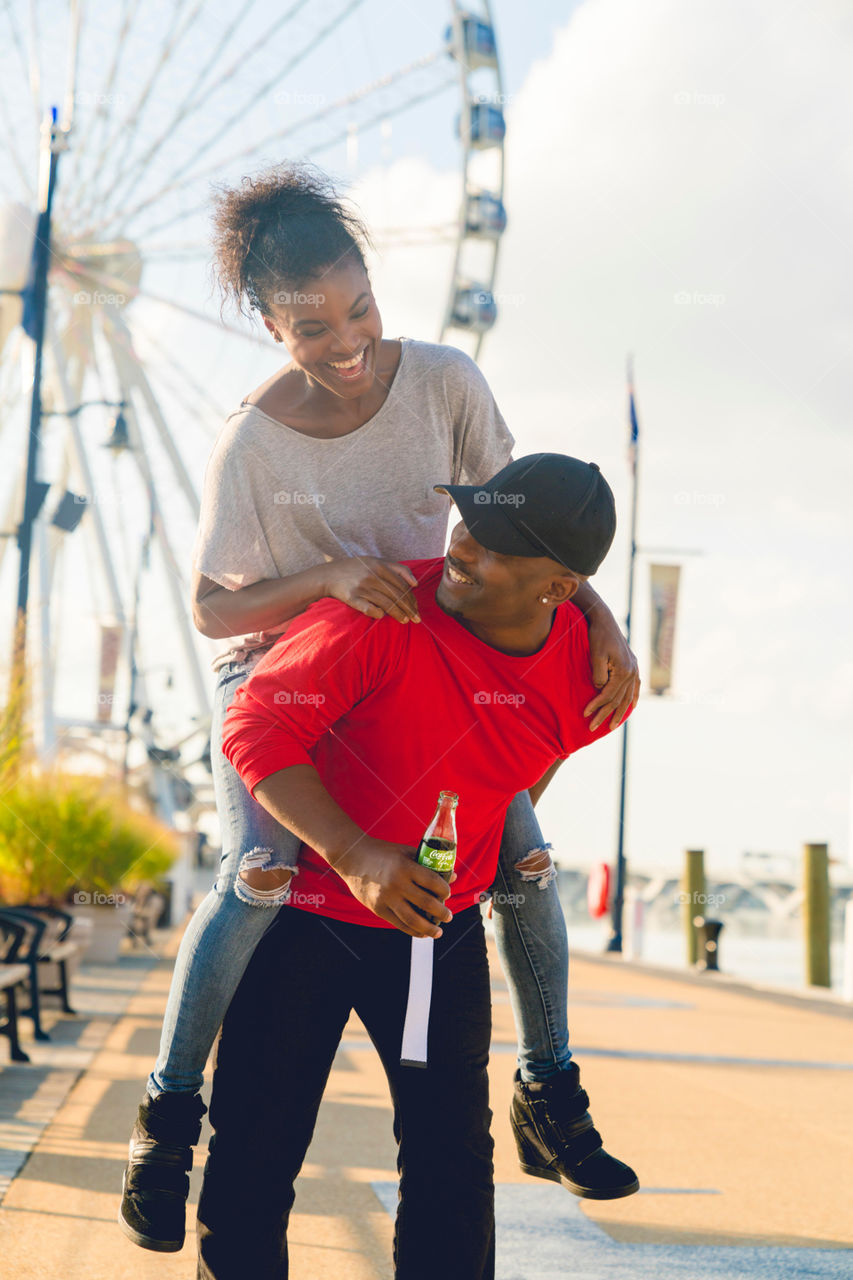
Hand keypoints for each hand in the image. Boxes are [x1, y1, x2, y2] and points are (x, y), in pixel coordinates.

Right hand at [322, 557, 420, 623]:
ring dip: (398, 614)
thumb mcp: (376, 561)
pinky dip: (378, 613)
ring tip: (405, 621)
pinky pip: (369, 609)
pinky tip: (382, 616)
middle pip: (396, 595)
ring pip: (386, 603)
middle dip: (409, 609)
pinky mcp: (352, 598)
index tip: (416, 608)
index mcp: (380, 566)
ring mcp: (362, 587)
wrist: (328, 575)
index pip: (402, 585)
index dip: (411, 598)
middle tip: (416, 619)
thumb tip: (416, 584)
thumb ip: (398, 568)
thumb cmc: (357, 569)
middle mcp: (372, 576)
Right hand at [333, 837, 453, 937]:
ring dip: (429, 928)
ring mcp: (386, 898)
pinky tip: (421, 933)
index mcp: (405, 866)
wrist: (352, 857)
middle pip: (426, 903)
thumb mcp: (405, 852)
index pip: (432, 881)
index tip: (447, 895)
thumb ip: (427, 863)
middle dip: (442, 913)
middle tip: (449, 917)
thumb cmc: (383, 852)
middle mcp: (397, 883)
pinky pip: (398, 923)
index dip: (444, 890)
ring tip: (438, 932)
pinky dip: (412, 930)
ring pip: (412, 919)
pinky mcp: (378, 908)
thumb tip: (452, 876)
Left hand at [583, 611, 639, 730]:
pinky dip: (633, 699)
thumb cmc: (597, 637)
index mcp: (624, 671)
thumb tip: (600, 689)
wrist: (604, 620)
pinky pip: (635, 687)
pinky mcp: (632, 665)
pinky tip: (631, 708)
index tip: (584, 714)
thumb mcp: (595, 656)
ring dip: (620, 712)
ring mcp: (634, 669)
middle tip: (592, 728)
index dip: (597, 706)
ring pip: (628, 696)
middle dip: (605, 715)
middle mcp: (632, 672)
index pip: (608, 695)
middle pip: (618, 699)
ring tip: (612, 725)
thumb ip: (599, 676)